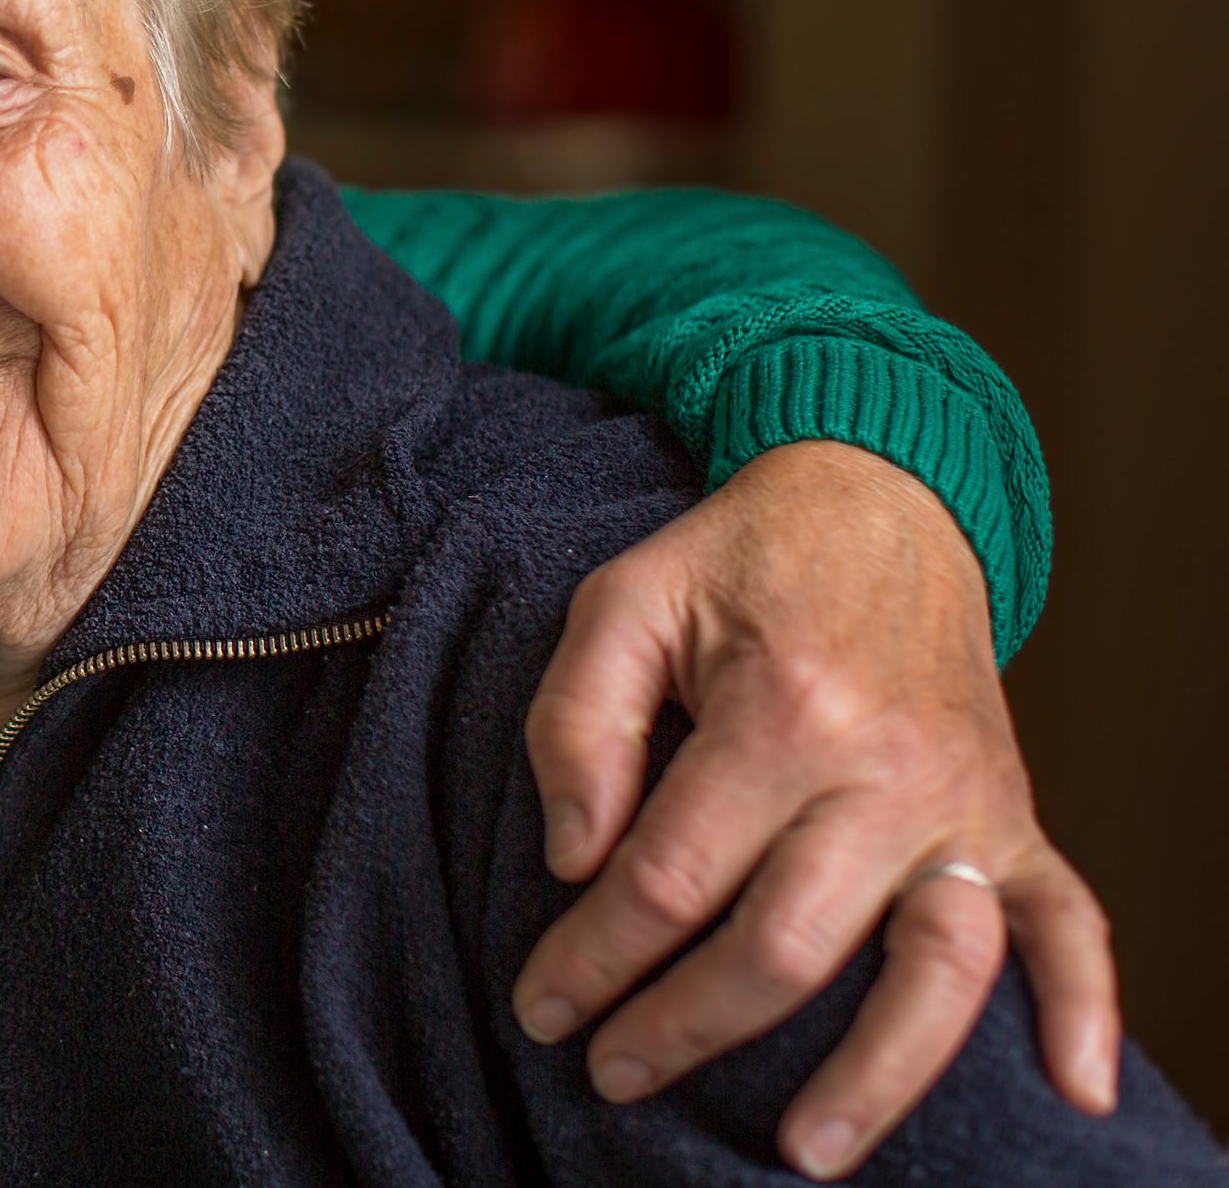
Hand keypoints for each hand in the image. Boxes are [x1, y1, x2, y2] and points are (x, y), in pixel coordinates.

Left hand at [512, 440, 1117, 1179]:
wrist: (879, 501)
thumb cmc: (737, 562)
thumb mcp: (622, 603)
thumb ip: (576, 722)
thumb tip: (574, 860)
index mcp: (779, 709)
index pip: (668, 877)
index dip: (591, 956)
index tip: (541, 1005)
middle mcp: (886, 768)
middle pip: (782, 944)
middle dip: (683, 1026)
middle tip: (610, 1072)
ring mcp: (965, 801)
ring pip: (933, 968)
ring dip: (871, 1073)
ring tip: (800, 1151)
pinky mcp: (1015, 816)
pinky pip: (1072, 923)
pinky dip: (1083, 1010)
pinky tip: (1073, 1094)